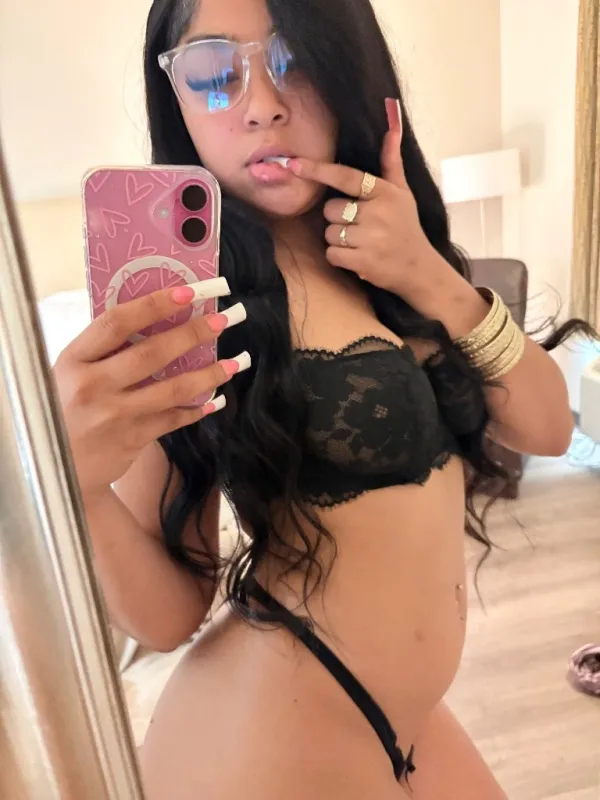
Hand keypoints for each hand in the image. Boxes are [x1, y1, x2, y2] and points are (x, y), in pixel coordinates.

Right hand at [53, 283, 247, 501]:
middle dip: (192, 333)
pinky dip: (196, 409)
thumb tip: (154, 317)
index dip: (154, 304)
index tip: (188, 292)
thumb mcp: (68, 373)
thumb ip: (102, 351)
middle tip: (223, 319)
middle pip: (152, 353)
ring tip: (235, 362)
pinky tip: (215, 399)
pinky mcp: (132, 440)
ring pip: (172, 389)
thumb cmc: (64, 408)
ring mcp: (114, 416)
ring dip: (208, 375)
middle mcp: (92, 387)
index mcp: (73, 360)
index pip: (117, 323)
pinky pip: (173, 419)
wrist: (55, 467)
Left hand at [288, 98, 435, 294]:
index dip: (318, 170)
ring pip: (329, 233)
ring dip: (339, 240)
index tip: (294, 164)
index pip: (346, 176)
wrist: (418, 268)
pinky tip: (356, 256)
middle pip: (330, 209)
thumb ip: (391, 161)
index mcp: (384, 192)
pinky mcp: (363, 261)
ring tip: (360, 242)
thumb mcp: (403, 192)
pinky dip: (339, 257)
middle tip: (360, 226)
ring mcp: (371, 238)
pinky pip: (332, 253)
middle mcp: (378, 213)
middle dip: (338, 218)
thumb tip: (392, 124)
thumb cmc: (406, 227)